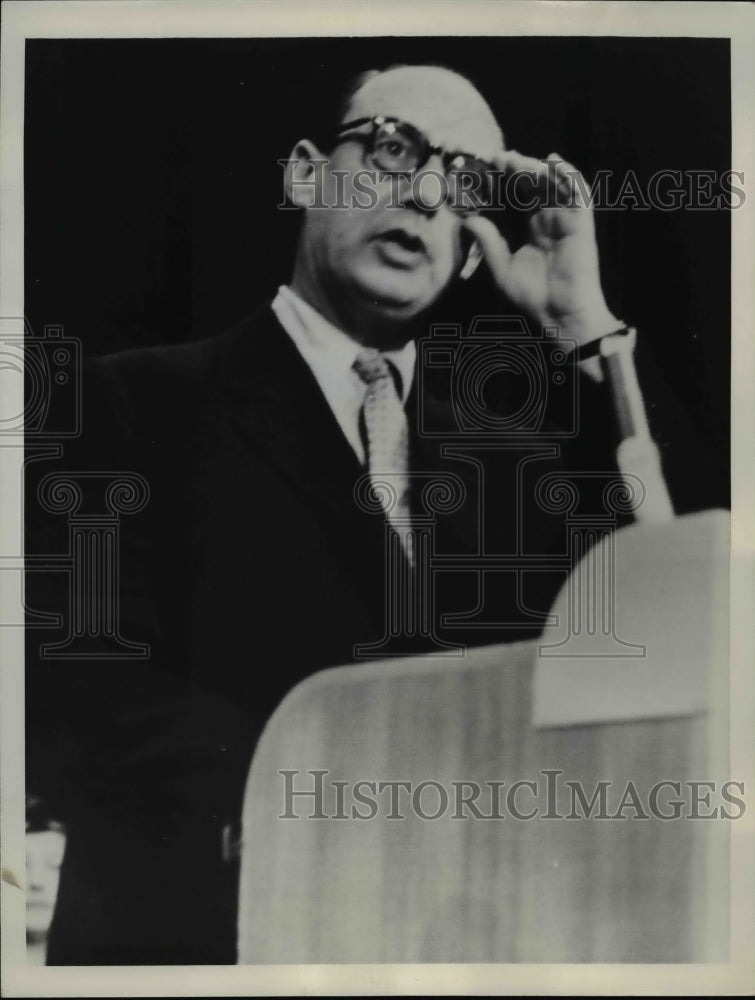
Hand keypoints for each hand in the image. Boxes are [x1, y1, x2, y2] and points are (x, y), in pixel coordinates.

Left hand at [463, 151, 619, 347]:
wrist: (560, 313)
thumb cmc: (534, 295)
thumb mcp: (502, 267)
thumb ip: (487, 241)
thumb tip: (467, 219)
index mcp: (532, 228)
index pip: (518, 195)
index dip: (505, 180)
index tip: (485, 168)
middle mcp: (550, 219)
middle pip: (534, 184)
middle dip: (517, 168)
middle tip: (497, 158)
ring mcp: (566, 219)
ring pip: (554, 182)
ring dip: (536, 168)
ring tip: (515, 161)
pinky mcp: (582, 222)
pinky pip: (579, 191)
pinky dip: (568, 174)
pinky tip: (552, 162)